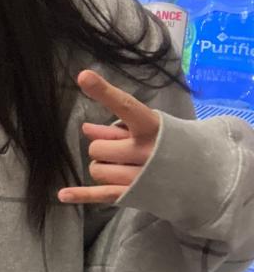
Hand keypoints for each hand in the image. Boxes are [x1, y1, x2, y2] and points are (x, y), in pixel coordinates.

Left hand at [58, 70, 160, 204]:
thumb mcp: (151, 128)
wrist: (208, 176)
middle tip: (124, 149)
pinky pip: (100, 194)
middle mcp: (146, 152)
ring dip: (103, 167)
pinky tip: (62, 194)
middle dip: (105, 148)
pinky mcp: (133, 196)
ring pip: (96, 170)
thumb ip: (117, 128)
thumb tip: (86, 129)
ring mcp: (139, 176)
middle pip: (98, 148)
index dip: (103, 92)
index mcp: (152, 128)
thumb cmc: (173, 144)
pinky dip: (80, 195)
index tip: (84, 76)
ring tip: (124, 165)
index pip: (124, 107)